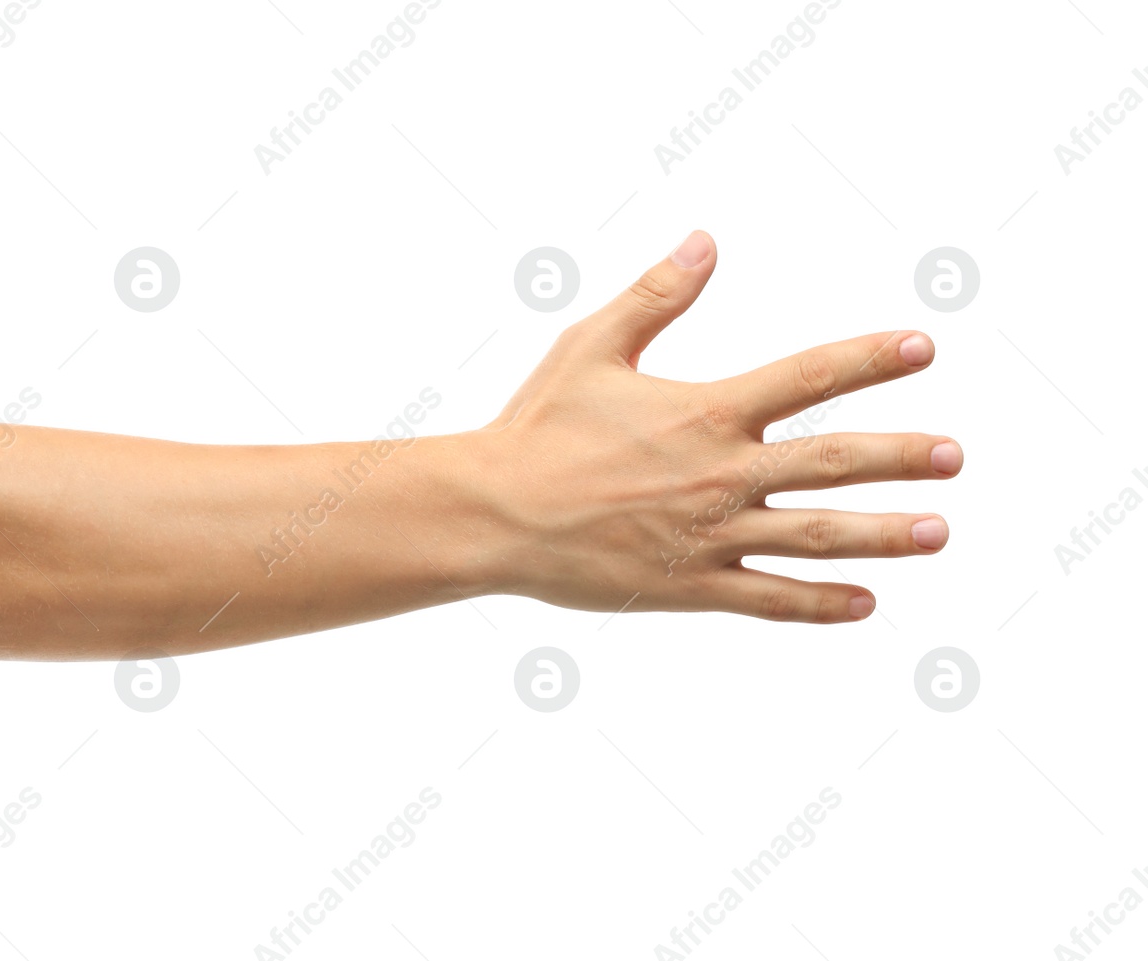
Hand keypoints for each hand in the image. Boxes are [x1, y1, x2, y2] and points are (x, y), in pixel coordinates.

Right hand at [469, 230, 961, 622]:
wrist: (493, 513)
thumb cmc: (537, 426)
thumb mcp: (592, 346)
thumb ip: (658, 295)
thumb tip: (708, 239)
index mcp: (705, 411)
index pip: (809, 377)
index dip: (870, 359)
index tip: (922, 350)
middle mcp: (720, 474)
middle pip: (833, 463)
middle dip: (900, 457)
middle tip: (953, 456)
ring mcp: (708, 536)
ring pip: (815, 536)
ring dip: (882, 535)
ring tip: (935, 532)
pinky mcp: (688, 587)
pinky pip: (768, 600)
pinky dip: (820, 603)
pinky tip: (865, 603)